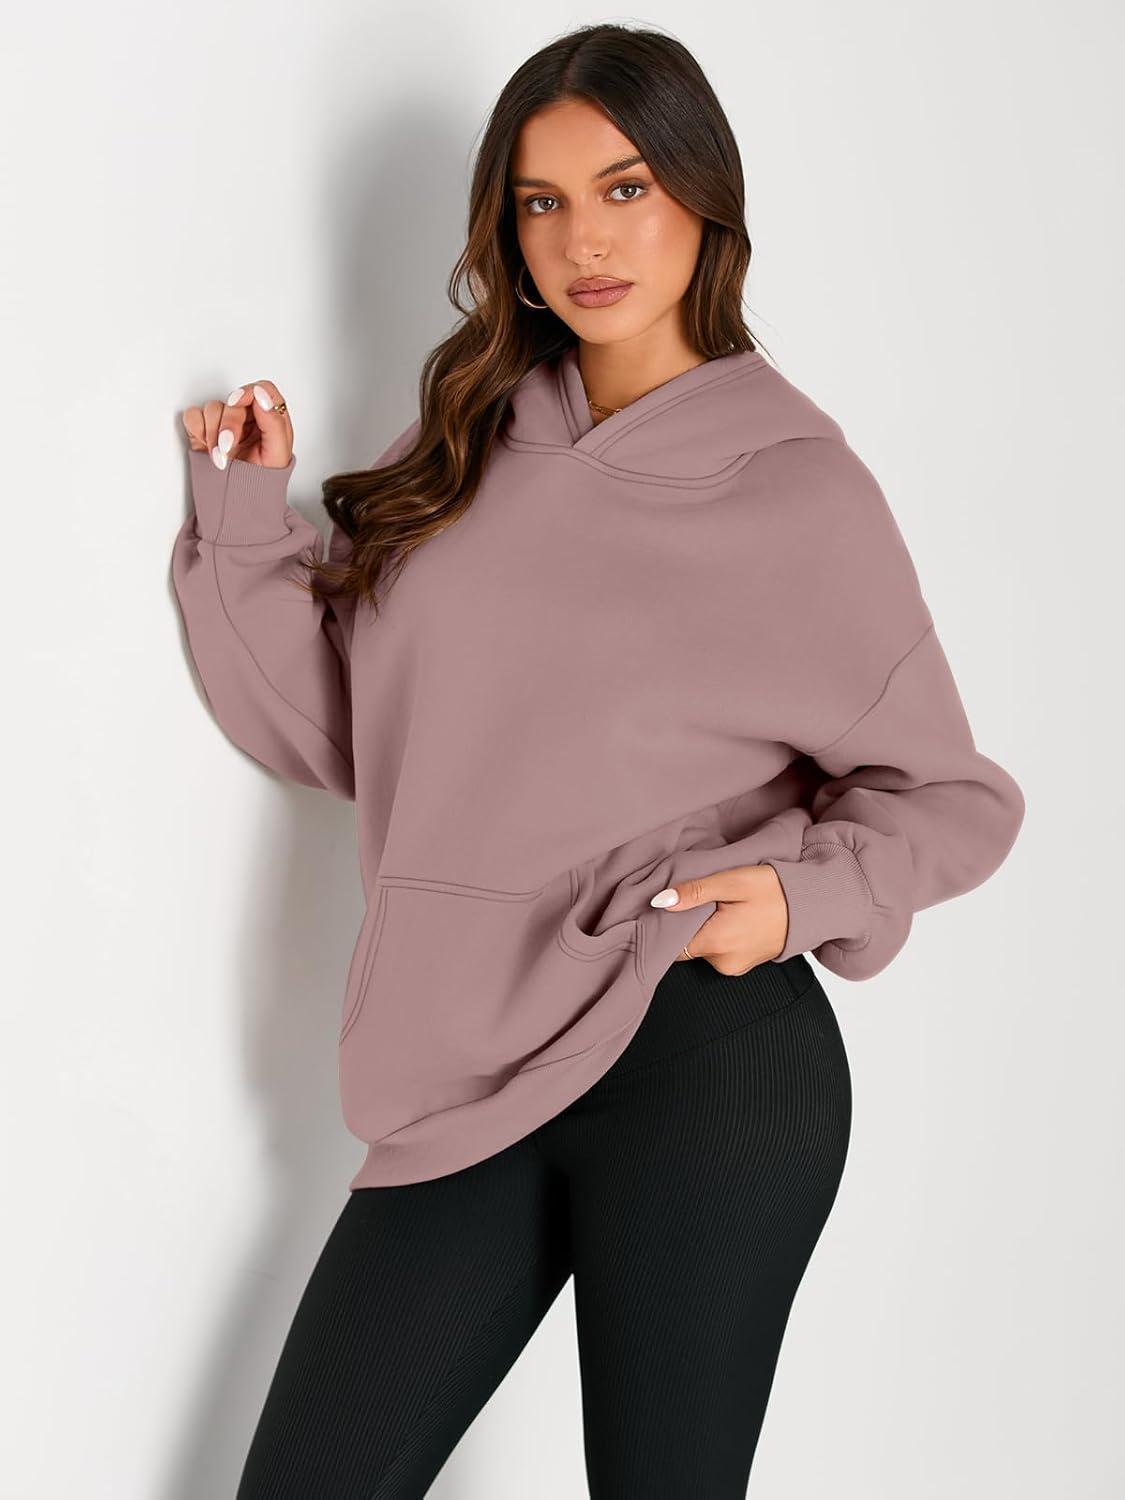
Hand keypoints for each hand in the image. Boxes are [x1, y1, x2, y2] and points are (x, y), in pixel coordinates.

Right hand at [180, 379, 293, 471]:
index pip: (262, 389)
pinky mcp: (204, 430)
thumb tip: (261, 395)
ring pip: (212, 407)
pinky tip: (207, 447)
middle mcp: (247, 416)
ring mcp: (224, 422)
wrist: (241, 500)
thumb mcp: (278, 453)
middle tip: (227, 447)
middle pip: (234, 401)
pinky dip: (197, 430)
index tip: (238, 403)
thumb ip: (274, 422)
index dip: (249, 392)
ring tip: (220, 457)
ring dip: (212, 433)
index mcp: (270, 417)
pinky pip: (193, 416)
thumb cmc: (263, 479)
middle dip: (228, 425)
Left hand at [651, 863, 788, 973]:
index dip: (668, 924)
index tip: (673, 906)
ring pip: (701, 949)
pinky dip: (718, 937)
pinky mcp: (742, 966)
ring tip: (720, 908)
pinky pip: (717, 952)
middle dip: (687, 925)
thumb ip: (694, 892)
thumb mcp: (732, 882)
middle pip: (685, 947)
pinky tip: (730, 919)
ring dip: (704, 930)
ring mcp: (734, 967)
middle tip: (702, 901)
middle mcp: (722, 963)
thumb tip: (661, 901)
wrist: (811, 906)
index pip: (671, 943)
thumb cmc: (774, 890)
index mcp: (715, 943)